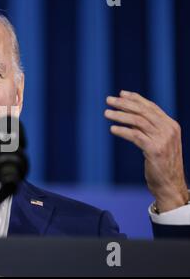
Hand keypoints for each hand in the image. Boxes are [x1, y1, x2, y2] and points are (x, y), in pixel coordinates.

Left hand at [105, 90, 187, 212]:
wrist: (170, 185)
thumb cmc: (161, 164)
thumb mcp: (157, 142)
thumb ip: (146, 129)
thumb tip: (128, 116)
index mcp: (171, 125)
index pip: (151, 107)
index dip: (136, 99)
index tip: (121, 93)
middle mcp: (169, 129)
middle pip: (143, 111)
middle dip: (124, 104)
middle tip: (109, 100)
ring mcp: (163, 139)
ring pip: (138, 121)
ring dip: (120, 115)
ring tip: (106, 113)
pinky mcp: (155, 150)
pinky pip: (135, 136)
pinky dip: (123, 131)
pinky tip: (112, 129)